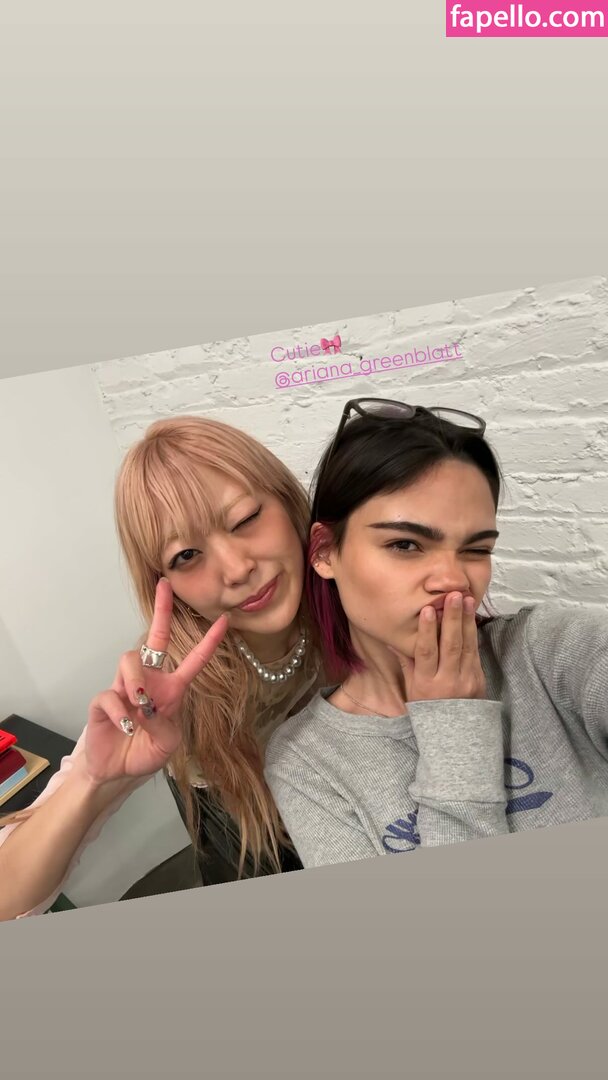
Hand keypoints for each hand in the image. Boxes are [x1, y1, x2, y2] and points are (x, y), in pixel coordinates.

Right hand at [82, 579, 228, 785]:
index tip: (224, 620)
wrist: (117, 773)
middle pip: (154, 637)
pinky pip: (111, 693)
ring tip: (140, 705)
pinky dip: (120, 710)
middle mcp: (148, 681)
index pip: (193, 660)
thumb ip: (165, 724)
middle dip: (161, 610)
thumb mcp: (168, 743)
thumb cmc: (145, 753)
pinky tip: (126, 726)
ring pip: (130, 659)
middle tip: (164, 586)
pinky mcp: (103, 700)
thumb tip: (147, 706)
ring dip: (137, 680)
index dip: (209, 641)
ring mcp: (124, 688)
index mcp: (171, 690)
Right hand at [397, 592, 485, 703]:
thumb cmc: (429, 707)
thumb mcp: (412, 688)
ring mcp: (465, 680)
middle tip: (452, 596)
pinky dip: (473, 632)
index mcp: (426, 683)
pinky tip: (471, 616)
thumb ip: (406, 663)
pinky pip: (475, 652)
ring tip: (464, 599)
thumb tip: (392, 640)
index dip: (427, 631)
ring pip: (466, 646)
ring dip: (466, 621)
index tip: (427, 610)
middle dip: (452, 619)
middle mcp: (447, 681)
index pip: (426, 653)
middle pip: (450, 646)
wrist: (456, 732)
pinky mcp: (478, 678)